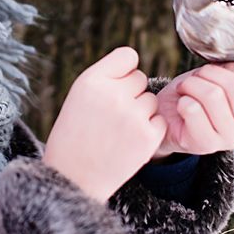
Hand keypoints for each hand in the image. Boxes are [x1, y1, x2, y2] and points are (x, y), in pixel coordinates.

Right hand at [43, 46, 167, 202]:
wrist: (73, 177)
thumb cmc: (74, 134)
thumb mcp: (78, 96)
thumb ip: (106, 77)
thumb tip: (134, 66)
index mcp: (92, 80)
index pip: (127, 55)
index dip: (123, 70)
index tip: (114, 85)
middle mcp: (114, 95)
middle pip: (140, 78)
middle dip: (130, 92)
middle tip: (112, 113)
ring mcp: (133, 116)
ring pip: (151, 100)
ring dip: (140, 111)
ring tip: (118, 129)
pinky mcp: (148, 137)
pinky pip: (159, 120)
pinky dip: (148, 129)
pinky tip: (128, 140)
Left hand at [152, 59, 233, 156]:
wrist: (168, 118)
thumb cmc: (197, 94)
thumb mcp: (224, 77)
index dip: (232, 67)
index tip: (216, 70)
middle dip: (208, 74)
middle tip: (195, 79)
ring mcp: (228, 139)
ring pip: (213, 95)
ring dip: (192, 85)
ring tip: (186, 90)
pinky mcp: (205, 144)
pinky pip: (193, 110)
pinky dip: (183, 101)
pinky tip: (182, 105)